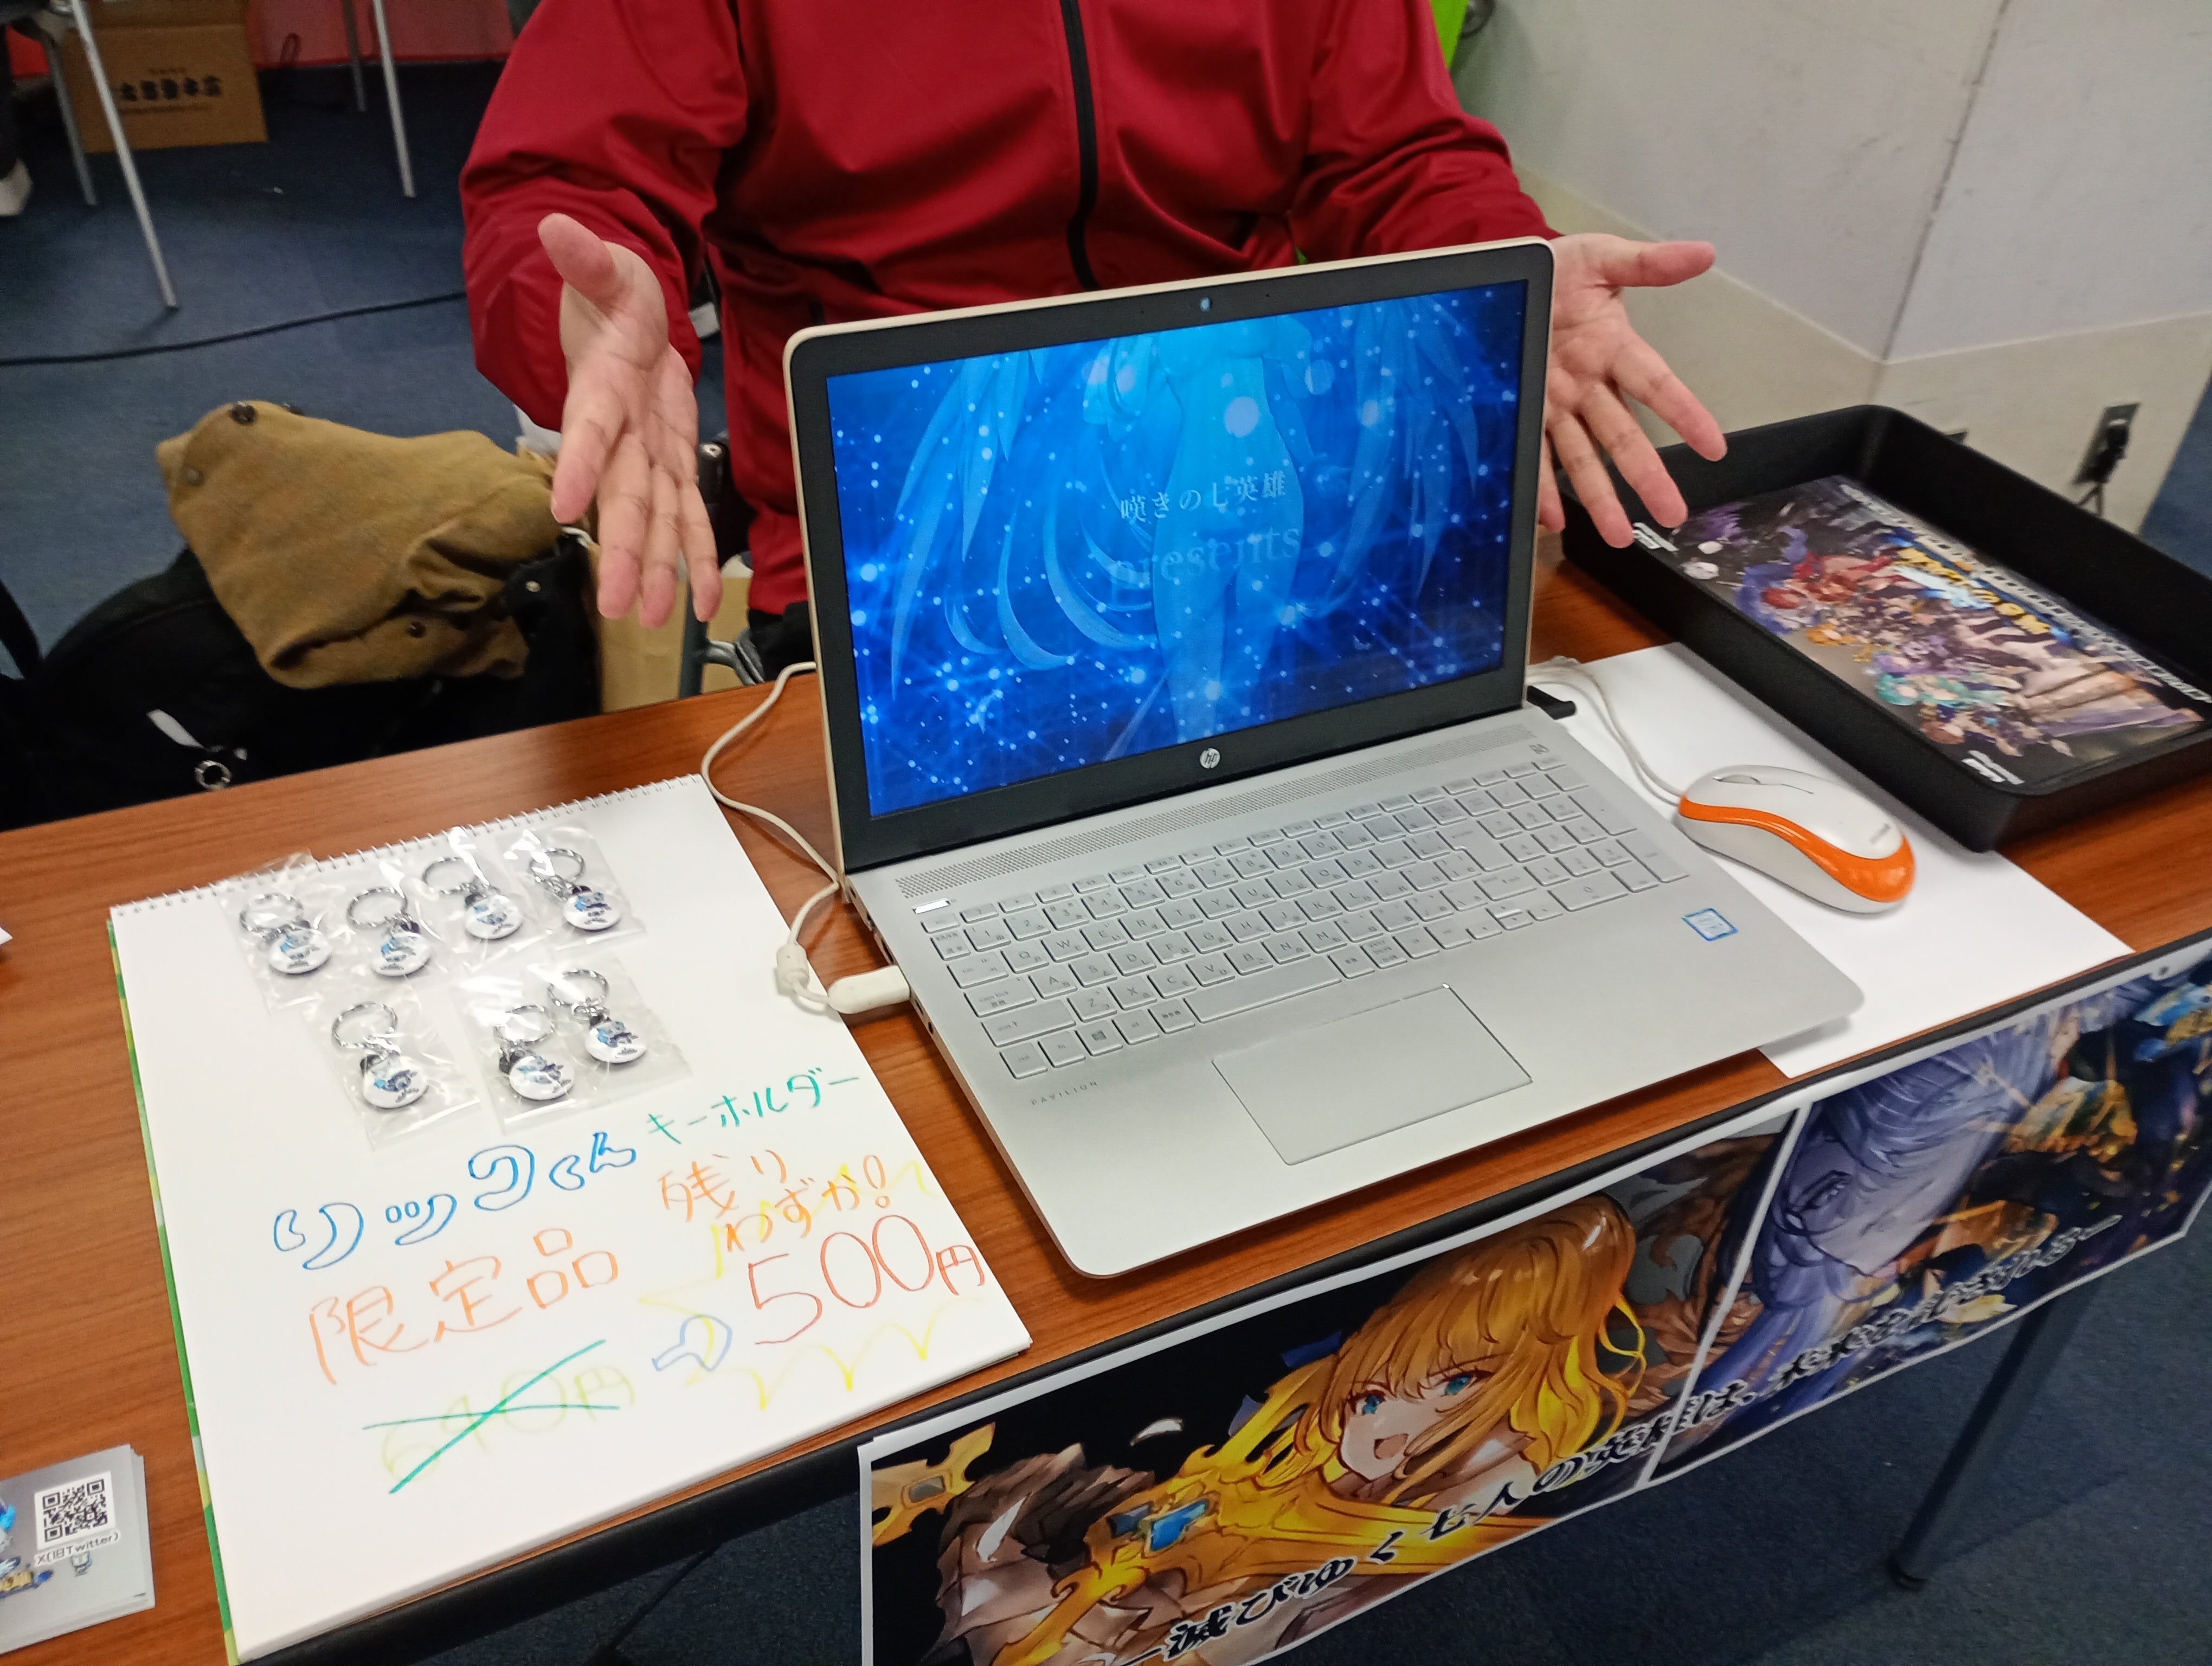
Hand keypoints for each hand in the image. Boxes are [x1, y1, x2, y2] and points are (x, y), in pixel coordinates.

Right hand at [537, 213, 720, 624]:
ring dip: (651, 570)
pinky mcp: (672, 464)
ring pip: (650, 519)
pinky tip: (696, 603)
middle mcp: (621, 435)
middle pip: (619, 495)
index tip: (563, 506)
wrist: (625, 318)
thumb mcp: (606, 270)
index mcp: (601, 389)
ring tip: (648, 618)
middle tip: (612, 602)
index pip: (587, 429)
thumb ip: (586, 258)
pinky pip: (685, 519)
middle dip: (618, 550)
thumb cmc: (613, 297)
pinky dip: (691, 560)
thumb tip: (557, 227)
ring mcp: (645, 456)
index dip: (577, 465)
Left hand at [1537, 233, 1726, 546]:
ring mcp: (1554, 403)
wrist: (1502, 273)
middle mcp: (1587, 385)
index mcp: (1613, 348)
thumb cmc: (1557, 268)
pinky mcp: (1522, 411)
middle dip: (1648, 476)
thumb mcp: (1601, 257)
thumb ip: (1648, 263)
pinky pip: (1534, 455)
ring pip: (1582, 457)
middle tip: (1674, 514)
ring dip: (1601, 498)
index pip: (1656, 386)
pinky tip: (1552, 521)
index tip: (1714, 448)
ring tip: (1620, 536)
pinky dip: (1542, 489)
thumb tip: (1704, 253)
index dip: (1685, 414)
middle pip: (1624, 436)